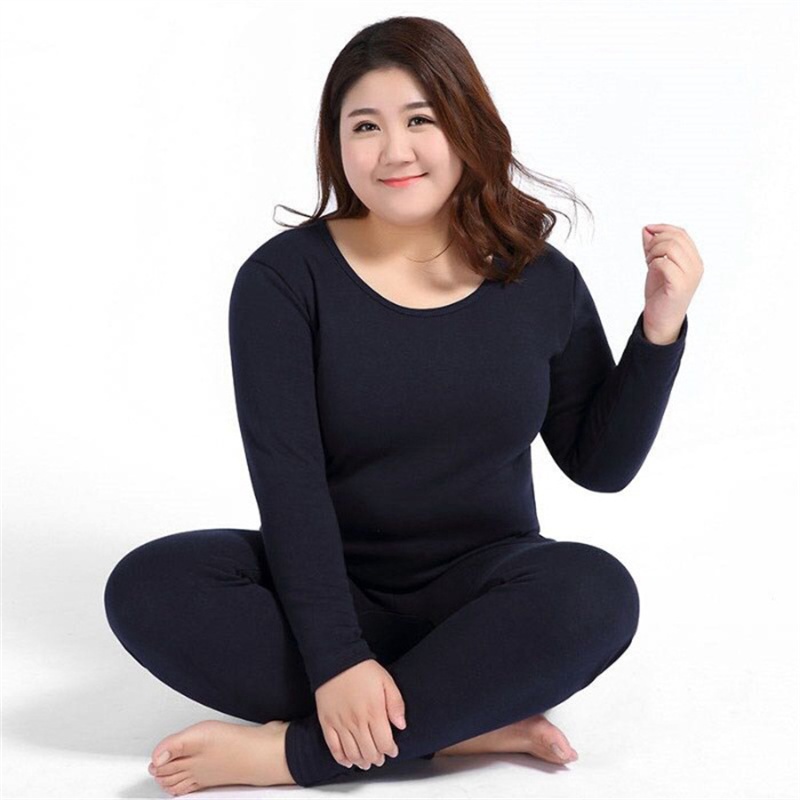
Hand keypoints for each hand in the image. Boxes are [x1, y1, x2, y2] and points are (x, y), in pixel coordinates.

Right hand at [314, 658, 405, 770]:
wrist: (336, 659)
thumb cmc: (362, 670)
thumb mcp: (386, 681)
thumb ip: (396, 704)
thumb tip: (401, 725)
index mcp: (374, 712)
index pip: (384, 743)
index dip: (390, 750)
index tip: (393, 750)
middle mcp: (357, 722)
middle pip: (369, 752)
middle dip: (377, 758)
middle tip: (380, 758)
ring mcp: (340, 724)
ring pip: (352, 753)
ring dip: (362, 761)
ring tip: (367, 762)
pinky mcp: (327, 723)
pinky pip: (333, 748)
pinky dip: (341, 758)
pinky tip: (348, 761)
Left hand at [641, 224, 703, 343]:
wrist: (661, 319)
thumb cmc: (660, 293)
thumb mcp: (655, 265)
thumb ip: (653, 248)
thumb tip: (647, 229)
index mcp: (694, 259)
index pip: (681, 233)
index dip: (663, 228)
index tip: (647, 230)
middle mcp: (696, 266)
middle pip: (676, 238)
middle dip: (655, 241)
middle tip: (647, 254)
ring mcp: (690, 276)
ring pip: (671, 247)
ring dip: (654, 251)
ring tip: (649, 263)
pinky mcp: (679, 285)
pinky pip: (664, 263)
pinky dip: (654, 263)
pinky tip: (651, 270)